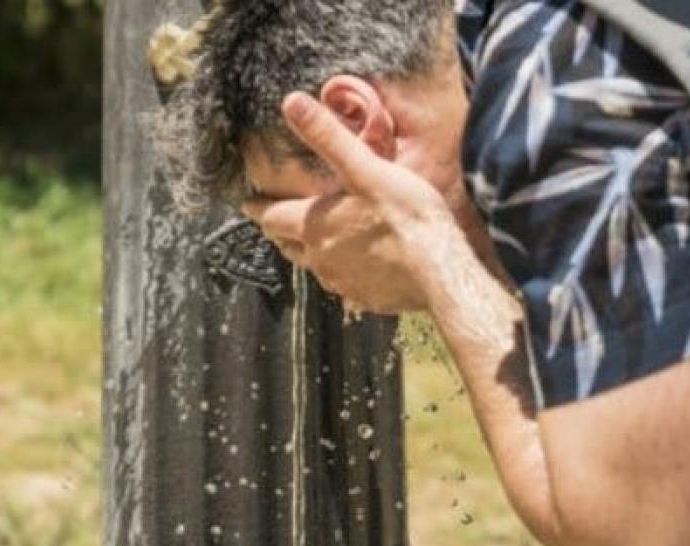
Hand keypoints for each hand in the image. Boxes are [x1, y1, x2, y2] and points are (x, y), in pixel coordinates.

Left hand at [242, 93, 464, 313]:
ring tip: (320, 242)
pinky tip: (360, 268)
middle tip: (279, 222)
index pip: (272, 217)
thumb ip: (327, 137)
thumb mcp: (365, 168)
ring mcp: (342, 284)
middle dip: (283, 232)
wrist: (441, 271)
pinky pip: (346, 288)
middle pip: (289, 245)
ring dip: (314, 254)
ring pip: (316, 267)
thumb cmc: (405, 217)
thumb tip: (291, 102)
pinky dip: (346, 274)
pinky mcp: (366, 299)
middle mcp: (320, 260)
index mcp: (314, 226)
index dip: (259, 208)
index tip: (248, 204)